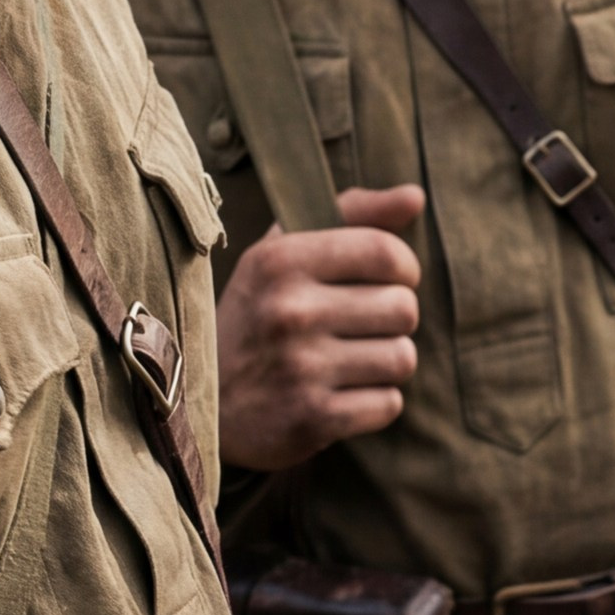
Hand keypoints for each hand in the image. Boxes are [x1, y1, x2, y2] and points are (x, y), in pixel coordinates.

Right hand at [214, 182, 424, 470]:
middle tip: (361, 327)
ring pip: (403, 358)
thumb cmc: (258, 315)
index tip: (389, 279)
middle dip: (394, 319)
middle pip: (403, 308)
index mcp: (280, 261)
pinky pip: (389, 404)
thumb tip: (416, 195)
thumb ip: (353, 214)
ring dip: (387, 362)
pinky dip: (374, 402)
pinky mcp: (312, 418)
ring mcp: (300, 368)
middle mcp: (289, 311)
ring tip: (350, 361)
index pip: (385, 252)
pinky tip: (341, 395)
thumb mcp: (285, 252)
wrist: (199, 402)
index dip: (404, 268)